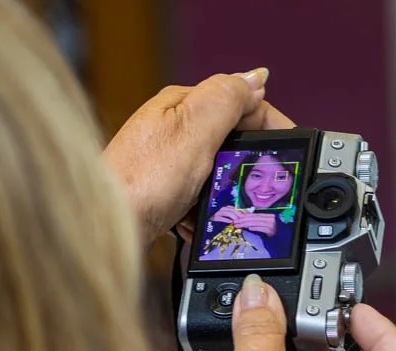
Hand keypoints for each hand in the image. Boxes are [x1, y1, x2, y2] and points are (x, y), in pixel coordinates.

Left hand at [103, 70, 296, 242]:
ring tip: (231, 207)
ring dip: (228, 189)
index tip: (291, 150)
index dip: (270, 125)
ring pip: (216, 170)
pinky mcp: (161, 192)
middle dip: (249, 161)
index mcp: (182, 105)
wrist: (104, 228)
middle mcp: (172, 129)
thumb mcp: (194, 131)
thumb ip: (228, 99)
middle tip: (264, 184)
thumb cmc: (139, 182)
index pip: (240, 102)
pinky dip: (205, 210)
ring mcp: (166, 162)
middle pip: (230, 138)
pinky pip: (198, 198)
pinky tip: (201, 221)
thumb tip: (256, 77)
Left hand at [232, 211, 279, 235]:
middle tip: (235, 222)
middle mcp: (270, 218)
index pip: (254, 215)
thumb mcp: (264, 225)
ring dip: (246, 224)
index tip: (237, 218)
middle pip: (254, 218)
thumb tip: (245, 219)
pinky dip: (254, 228)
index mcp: (268, 215)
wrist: (281, 238)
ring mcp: (271, 224)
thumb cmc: (271, 232)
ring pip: (255, 222)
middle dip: (243, 220)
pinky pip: (261, 228)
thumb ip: (256, 221)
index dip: (245, 216)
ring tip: (239, 225)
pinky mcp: (271, 230)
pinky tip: (249, 228)